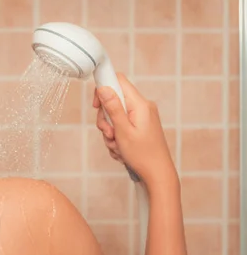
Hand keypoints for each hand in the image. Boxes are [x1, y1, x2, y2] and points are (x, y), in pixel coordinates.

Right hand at [92, 73, 176, 187]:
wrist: (157, 174)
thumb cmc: (143, 155)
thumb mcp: (123, 130)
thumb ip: (113, 107)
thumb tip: (103, 87)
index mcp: (140, 104)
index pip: (118, 80)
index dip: (103, 87)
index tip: (96, 104)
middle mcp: (142, 107)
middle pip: (113, 101)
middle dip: (105, 118)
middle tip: (109, 133)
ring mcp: (141, 117)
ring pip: (114, 116)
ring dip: (110, 131)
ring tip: (117, 145)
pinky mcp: (140, 126)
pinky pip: (120, 125)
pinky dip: (116, 137)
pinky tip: (121, 149)